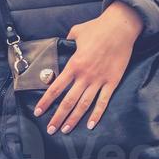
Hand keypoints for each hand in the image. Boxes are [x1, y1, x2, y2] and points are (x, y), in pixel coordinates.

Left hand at [31, 2, 143, 134]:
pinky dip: (97, 115)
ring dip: (74, 119)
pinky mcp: (112, 82)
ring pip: (84, 105)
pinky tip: (91, 125)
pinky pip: (103, 102)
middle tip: (50, 130)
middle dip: (58, 117)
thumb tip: (63, 43)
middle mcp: (85, 75)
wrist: (120, 28)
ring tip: (66, 130)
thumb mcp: (76, 32)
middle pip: (68, 101)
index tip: (38, 112)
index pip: (56, 88)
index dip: (46, 102)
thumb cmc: (97, 28)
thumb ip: (67, 41)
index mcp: (74, 64)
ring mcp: (99, 80)